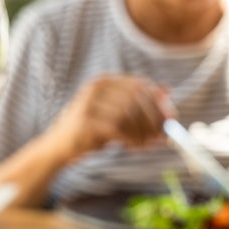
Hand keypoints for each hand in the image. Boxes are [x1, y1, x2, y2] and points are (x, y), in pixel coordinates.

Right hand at [49, 75, 168, 161]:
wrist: (58, 147)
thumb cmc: (89, 130)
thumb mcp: (115, 113)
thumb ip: (138, 102)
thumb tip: (167, 90)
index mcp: (104, 82)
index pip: (139, 85)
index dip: (158, 102)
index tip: (170, 118)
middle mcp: (96, 88)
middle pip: (137, 99)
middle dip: (154, 119)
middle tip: (162, 135)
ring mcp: (89, 103)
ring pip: (129, 114)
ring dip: (143, 131)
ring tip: (147, 144)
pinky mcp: (85, 122)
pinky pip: (118, 129)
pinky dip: (131, 139)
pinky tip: (133, 146)